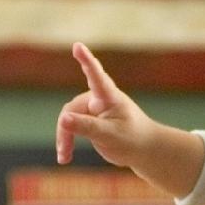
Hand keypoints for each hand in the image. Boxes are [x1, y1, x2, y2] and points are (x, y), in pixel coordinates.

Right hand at [54, 43, 204, 198]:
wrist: (142, 148)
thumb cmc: (132, 139)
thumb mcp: (109, 136)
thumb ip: (86, 127)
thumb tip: (62, 119)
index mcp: (109, 97)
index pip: (96, 76)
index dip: (87, 61)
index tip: (78, 46)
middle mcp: (98, 98)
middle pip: (72, 109)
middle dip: (66, 131)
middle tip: (64, 154)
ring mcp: (91, 108)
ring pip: (68, 119)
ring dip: (64, 138)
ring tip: (64, 159)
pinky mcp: (87, 118)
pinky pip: (70, 126)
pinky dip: (66, 141)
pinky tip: (65, 157)